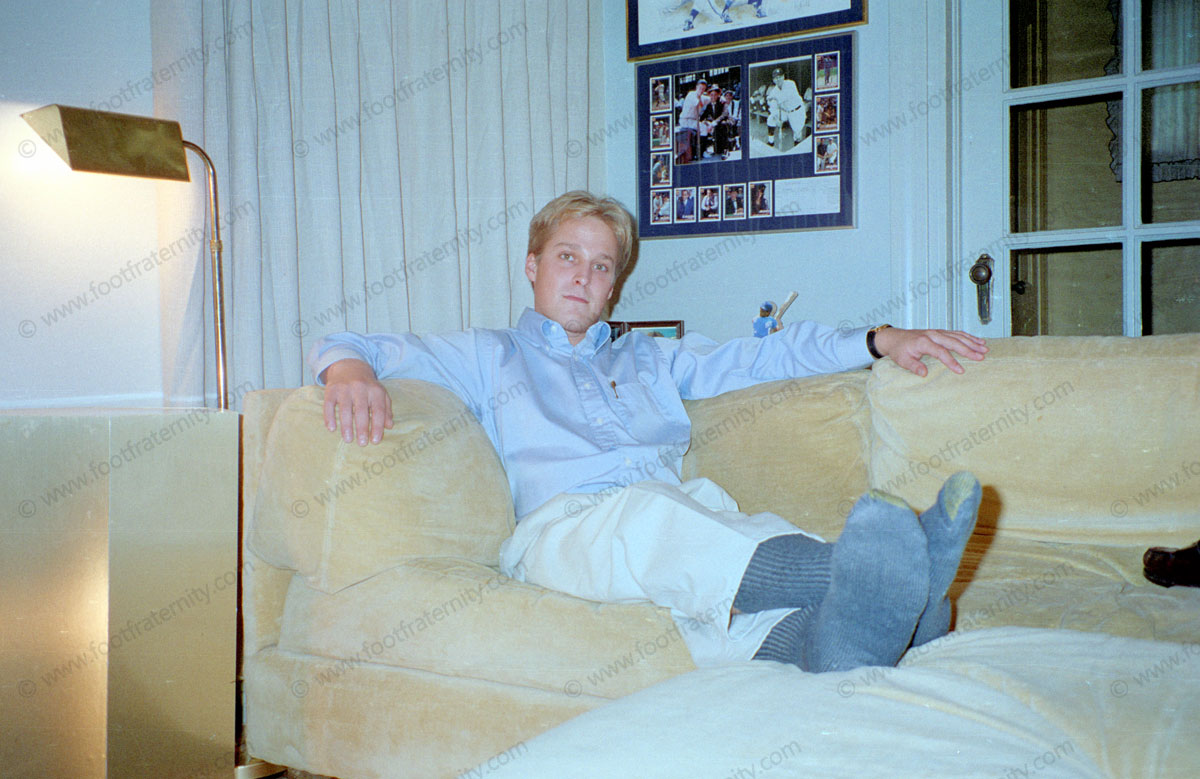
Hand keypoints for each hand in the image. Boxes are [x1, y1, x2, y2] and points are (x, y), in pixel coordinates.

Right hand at [320, 358, 393, 444]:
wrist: (349, 367)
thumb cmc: (367, 386)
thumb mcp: (380, 394)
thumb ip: (386, 409)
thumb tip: (389, 426)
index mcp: (375, 390)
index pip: (378, 410)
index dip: (377, 426)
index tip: (375, 440)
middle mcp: (360, 388)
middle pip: (361, 411)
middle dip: (362, 428)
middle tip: (362, 443)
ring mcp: (344, 388)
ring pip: (345, 409)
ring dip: (346, 426)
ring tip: (348, 440)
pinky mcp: (331, 389)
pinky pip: (329, 405)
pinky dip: (329, 417)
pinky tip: (332, 428)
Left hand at [871, 327, 987, 376]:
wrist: (894, 338)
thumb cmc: (899, 350)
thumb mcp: (902, 360)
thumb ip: (913, 366)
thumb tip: (924, 374)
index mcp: (923, 342)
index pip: (941, 352)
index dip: (951, 362)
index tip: (961, 371)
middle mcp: (932, 335)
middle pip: (953, 342)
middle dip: (968, 350)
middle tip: (981, 357)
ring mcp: (937, 332)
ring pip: (957, 336)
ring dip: (972, 342)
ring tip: (985, 348)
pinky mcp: (939, 332)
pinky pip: (956, 333)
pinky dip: (968, 336)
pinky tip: (978, 340)